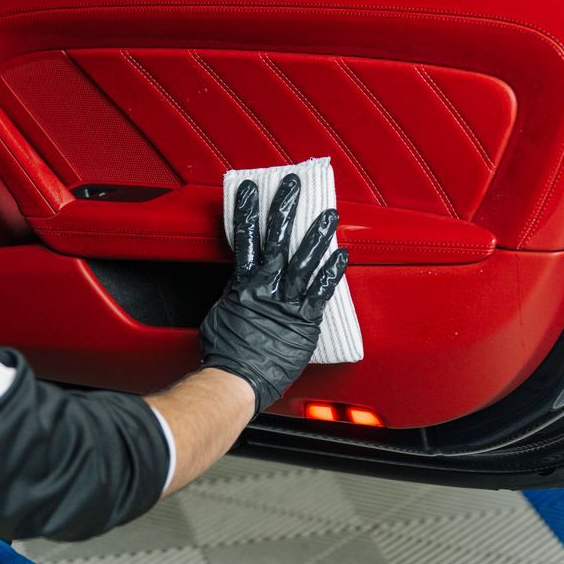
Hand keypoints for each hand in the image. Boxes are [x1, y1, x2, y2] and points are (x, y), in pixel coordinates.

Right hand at [198, 173, 349, 409]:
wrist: (236, 380)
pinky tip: (342, 254)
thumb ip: (234, 297)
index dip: (249, 211)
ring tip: (328, 214)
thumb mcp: (221, 316)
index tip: (251, 189)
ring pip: (304, 260)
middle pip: (277, 239)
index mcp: (243, 285)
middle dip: (284, 207)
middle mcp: (266, 288)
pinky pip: (322, 291)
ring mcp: (286, 302)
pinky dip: (333, 271)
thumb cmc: (225, 355)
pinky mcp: (304, 320)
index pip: (245, 238)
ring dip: (317, 234)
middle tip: (291, 184)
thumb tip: (238, 291)